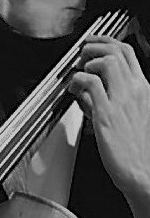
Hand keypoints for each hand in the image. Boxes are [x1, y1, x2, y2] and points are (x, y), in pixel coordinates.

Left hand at [68, 35, 149, 199]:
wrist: (145, 174)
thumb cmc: (137, 151)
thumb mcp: (130, 117)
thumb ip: (110, 100)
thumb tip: (88, 92)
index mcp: (144, 90)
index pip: (128, 54)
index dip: (107, 43)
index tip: (93, 43)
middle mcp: (136, 91)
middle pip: (117, 51)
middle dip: (95, 45)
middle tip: (81, 51)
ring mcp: (123, 100)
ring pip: (106, 62)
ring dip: (87, 61)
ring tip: (78, 70)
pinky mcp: (107, 113)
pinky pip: (89, 83)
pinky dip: (77, 80)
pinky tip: (74, 89)